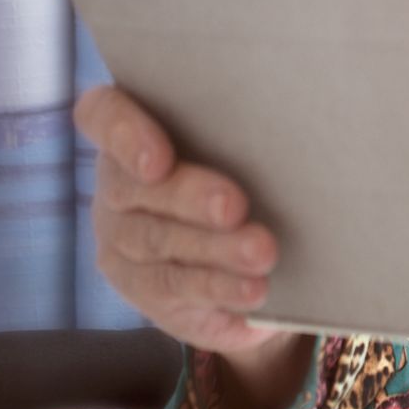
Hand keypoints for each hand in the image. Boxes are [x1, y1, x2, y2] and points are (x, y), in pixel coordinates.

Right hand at [77, 86, 307, 403]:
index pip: (103, 116)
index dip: (122, 132)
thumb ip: (248, 129)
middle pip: (137, 189)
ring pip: (159, 244)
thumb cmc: (250, 170)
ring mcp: (124, 244)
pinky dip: (220, 290)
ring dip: (214, 250)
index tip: (158, 159)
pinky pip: (178, 291)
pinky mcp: (148, 292)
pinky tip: (254, 292)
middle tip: (235, 206)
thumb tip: (305, 116)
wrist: (252, 252)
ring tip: (262, 253)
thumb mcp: (244, 144)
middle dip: (189, 197)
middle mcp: (119, 190)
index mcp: (133, 135)